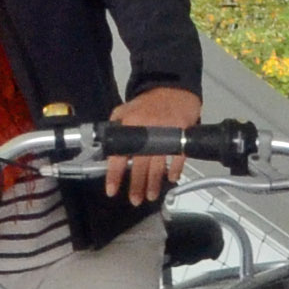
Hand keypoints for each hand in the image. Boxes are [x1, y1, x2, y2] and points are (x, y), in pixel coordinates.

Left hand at [105, 86, 203, 200]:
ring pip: (158, 166)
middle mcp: (147, 133)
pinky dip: (174, 170)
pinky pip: (177, 158)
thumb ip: (116, 125)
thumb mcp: (125, 108)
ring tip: (151, 195)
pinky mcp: (181, 136)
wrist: (173, 88)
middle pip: (139, 166)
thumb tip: (106, 144)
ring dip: (154, 184)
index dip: (114, 175)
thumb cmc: (148, 102)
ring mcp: (166, 135)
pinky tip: (171, 179)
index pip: (118, 155)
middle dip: (136, 186)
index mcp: (130, 126)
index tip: (111, 190)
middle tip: (135, 200)